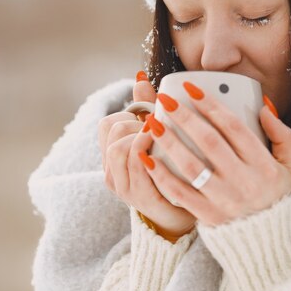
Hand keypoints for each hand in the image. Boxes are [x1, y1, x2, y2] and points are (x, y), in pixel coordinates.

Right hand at [98, 72, 196, 236]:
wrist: (182, 214)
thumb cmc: (171, 171)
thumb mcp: (157, 137)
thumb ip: (147, 109)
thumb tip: (140, 77)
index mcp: (113, 156)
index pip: (108, 122)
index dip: (130, 113)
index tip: (152, 116)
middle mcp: (112, 171)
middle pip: (113, 128)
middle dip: (138, 121)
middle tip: (158, 125)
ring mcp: (123, 185)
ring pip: (120, 146)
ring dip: (142, 133)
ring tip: (161, 132)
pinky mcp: (140, 196)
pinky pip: (136, 164)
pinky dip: (148, 148)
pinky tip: (162, 142)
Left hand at [139, 82, 290, 226]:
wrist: (269, 242)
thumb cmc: (278, 197)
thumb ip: (282, 135)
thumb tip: (263, 107)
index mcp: (263, 165)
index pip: (234, 128)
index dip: (211, 105)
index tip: (192, 89)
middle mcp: (242, 180)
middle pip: (209, 142)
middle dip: (184, 117)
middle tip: (165, 100)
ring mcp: (223, 199)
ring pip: (191, 166)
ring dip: (169, 142)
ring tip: (152, 124)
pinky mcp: (207, 215)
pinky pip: (180, 193)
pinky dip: (162, 176)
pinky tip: (148, 159)